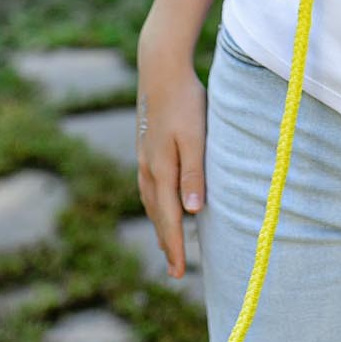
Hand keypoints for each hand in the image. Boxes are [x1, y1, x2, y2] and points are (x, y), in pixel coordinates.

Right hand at [135, 35, 206, 280]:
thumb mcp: (195, 137)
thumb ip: (194, 173)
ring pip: (151, 201)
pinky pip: (150, 186)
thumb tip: (193, 212)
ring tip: (169, 243)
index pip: (169, 219)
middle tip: (176, 270)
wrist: (160, 68)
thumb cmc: (184, 101)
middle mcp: (148, 168)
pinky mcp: (146, 146)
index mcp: (161, 170)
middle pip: (157, 215)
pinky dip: (156, 204)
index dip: (175, 247)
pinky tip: (161, 203)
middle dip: (167, 243)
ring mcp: (144, 157)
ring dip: (161, 225)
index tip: (179, 273)